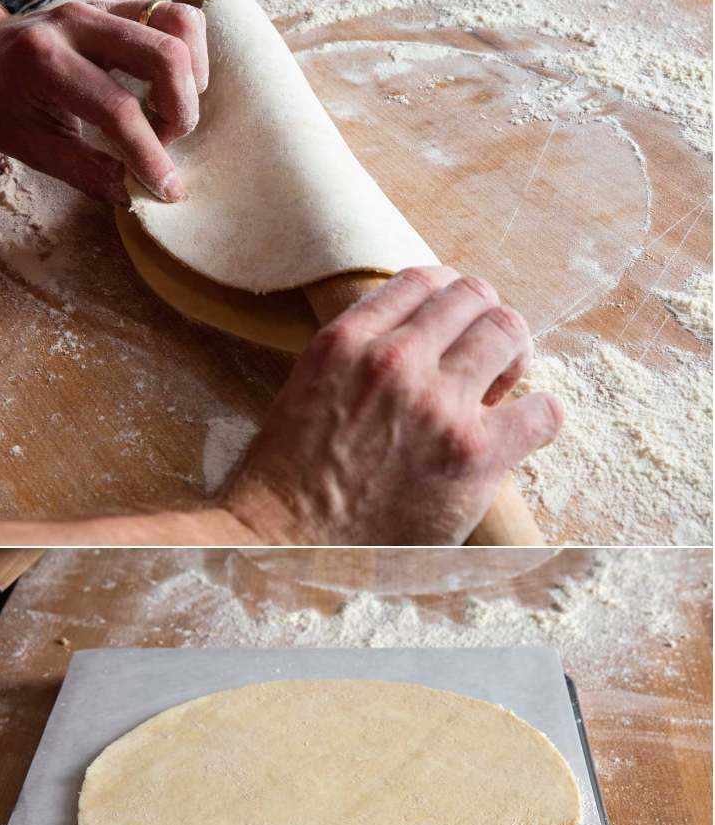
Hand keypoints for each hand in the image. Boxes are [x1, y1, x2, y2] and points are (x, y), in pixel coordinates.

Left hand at [0, 0, 206, 203]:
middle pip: (164, 55)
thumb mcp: (28, 145)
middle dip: (180, 110)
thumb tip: (131, 194)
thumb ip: (82, 170)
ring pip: (177, 23)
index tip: (167, 189)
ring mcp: (100, 6)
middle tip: (165, 142)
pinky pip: (171, 16)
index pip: (117, 108)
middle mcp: (77, 24)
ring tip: (170, 112)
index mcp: (45, 61)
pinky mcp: (116, 4)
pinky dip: (186, 51)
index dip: (149, 154)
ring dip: (191, 75)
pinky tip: (170, 86)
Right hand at [221, 267, 561, 543]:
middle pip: (475, 296)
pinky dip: (537, 418)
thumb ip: (356, 357)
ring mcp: (436, 405)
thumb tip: (414, 338)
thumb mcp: (307, 388)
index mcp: (344, 342)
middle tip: (481, 361)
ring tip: (500, 391)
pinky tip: (516, 434)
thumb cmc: (288, 479)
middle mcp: (391, 361)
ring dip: (514, 358)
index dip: (449, 298)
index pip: (423, 279)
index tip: (452, 326)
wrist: (283, 545)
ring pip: (509, 334)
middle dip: (484, 323)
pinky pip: (542, 412)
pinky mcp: (471, 454)